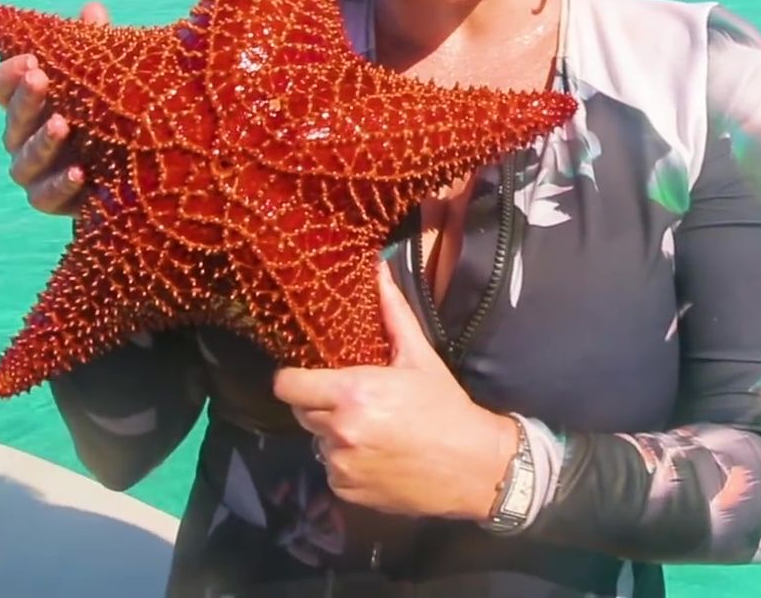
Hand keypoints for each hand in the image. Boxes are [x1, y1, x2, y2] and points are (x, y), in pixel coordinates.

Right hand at [0, 0, 109, 214]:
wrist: (136, 171)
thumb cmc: (111, 112)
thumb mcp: (107, 79)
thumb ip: (95, 48)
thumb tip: (92, 9)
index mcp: (32, 105)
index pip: (2, 88)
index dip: (8, 74)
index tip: (29, 59)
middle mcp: (26, 139)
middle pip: (12, 121)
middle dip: (25, 99)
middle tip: (40, 79)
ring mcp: (38, 173)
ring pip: (23, 162)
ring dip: (40, 142)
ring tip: (62, 125)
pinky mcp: (57, 201)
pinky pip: (46, 198)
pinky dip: (59, 186)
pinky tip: (79, 172)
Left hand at [274, 262, 517, 520]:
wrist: (473, 467)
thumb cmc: (445, 407)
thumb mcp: (419, 357)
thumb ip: (392, 313)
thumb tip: (378, 270)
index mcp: (351, 393)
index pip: (287, 385)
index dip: (293, 378)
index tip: (309, 374)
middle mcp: (339, 431)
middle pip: (301, 412)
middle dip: (319, 403)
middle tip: (349, 398)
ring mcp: (341, 466)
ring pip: (318, 442)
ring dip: (334, 434)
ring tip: (369, 428)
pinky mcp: (347, 491)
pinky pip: (332, 470)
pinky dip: (347, 462)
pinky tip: (376, 455)